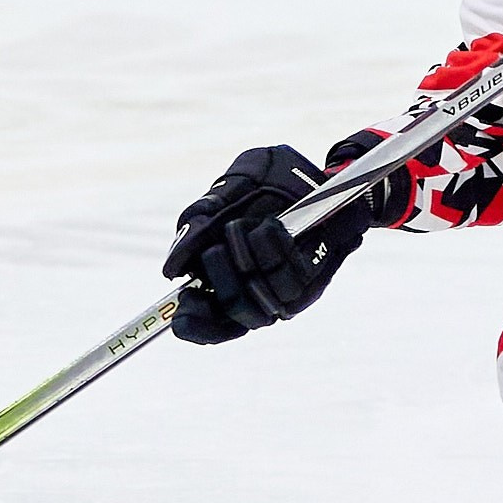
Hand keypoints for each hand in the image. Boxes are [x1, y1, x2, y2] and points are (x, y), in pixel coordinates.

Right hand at [161, 146, 370, 345]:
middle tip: (220, 240)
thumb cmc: (278, 180)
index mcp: (223, 277)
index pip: (204, 323)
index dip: (193, 323)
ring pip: (256, 295)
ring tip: (247, 226)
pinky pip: (285, 280)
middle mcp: (254, 292)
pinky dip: (273, 248)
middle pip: (230, 308)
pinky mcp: (309, 286)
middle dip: (217, 269)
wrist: (328, 178)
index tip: (180, 313)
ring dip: (245, 255)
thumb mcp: (236, 182)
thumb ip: (200, 217)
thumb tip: (174, 266)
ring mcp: (283, 292)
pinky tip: (273, 226)